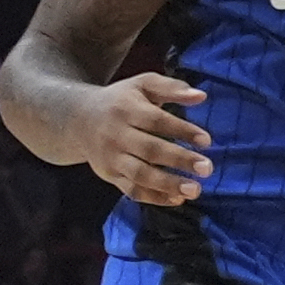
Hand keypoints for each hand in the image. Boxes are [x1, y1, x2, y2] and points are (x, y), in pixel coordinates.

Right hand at [70, 73, 213, 206]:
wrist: (77, 120)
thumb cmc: (120, 101)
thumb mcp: (141, 84)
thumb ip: (170, 87)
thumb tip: (201, 96)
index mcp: (126, 110)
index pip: (156, 121)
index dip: (182, 131)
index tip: (206, 141)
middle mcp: (116, 135)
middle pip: (149, 150)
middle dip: (179, 160)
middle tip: (207, 168)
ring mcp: (112, 158)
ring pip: (140, 174)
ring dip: (168, 184)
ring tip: (195, 189)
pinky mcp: (110, 176)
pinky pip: (132, 191)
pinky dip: (154, 198)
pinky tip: (177, 200)